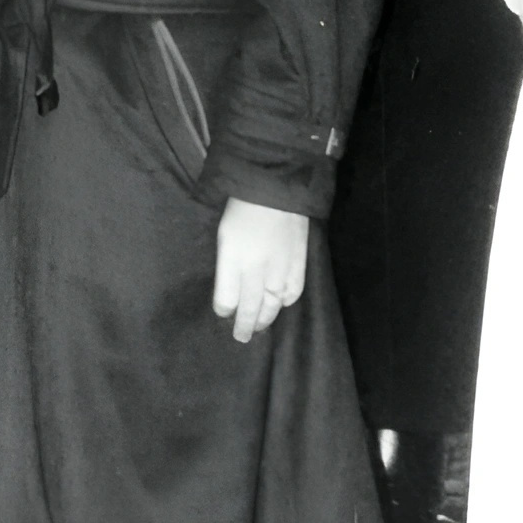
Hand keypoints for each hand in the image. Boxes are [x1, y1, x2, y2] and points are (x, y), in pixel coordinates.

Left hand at [212, 198, 308, 345]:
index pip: (226, 297)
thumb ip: (226, 261)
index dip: (224, 310)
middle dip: (244, 325)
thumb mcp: (223, 232)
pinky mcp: (299, 262)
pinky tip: (280, 305)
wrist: (276, 186)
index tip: (223, 314)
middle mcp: (255, 267)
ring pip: (272, 304)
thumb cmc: (241, 206)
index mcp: (231, 257)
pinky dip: (285, 301)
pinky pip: (292, 291)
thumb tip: (229, 286)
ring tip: (259, 327)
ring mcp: (279, 266)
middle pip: (250, 307)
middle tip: (242, 337)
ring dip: (265, 319)